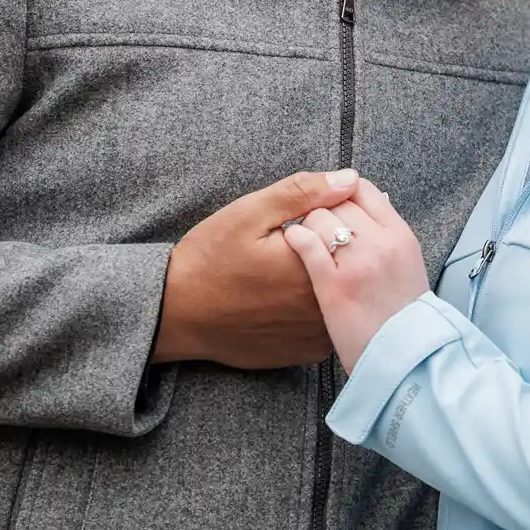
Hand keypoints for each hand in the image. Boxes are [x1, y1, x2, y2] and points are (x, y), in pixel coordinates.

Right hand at [151, 169, 362, 367]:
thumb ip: (304, 193)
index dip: (333, 217)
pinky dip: (318, 308)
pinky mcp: (307, 351)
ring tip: (288, 273)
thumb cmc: (210, 260)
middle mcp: (324, 303)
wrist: (176, 314)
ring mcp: (318, 333)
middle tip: (291, 248)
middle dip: (334, 248)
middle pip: (351, 264)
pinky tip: (289, 299)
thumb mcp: (250, 213)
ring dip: (331, 280)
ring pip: (343, 296)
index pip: (353, 230)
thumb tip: (350, 178)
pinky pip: (329, 323)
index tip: (307, 219)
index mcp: (315, 264)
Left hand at [280, 178, 429, 373]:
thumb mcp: (408, 267)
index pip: (365, 191)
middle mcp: (380, 244)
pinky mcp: (332, 286)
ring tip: (301, 238)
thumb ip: (388, 233)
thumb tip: (374, 201)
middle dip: (323, 208)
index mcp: (401, 236)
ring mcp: (356, 264)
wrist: (402, 363)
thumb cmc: (400, 318)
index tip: (333, 205)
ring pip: (321, 218)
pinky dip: (295, 238)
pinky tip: (291, 244)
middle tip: (315, 226)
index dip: (343, 194)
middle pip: (340, 201)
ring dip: (306, 223)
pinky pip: (306, 244)